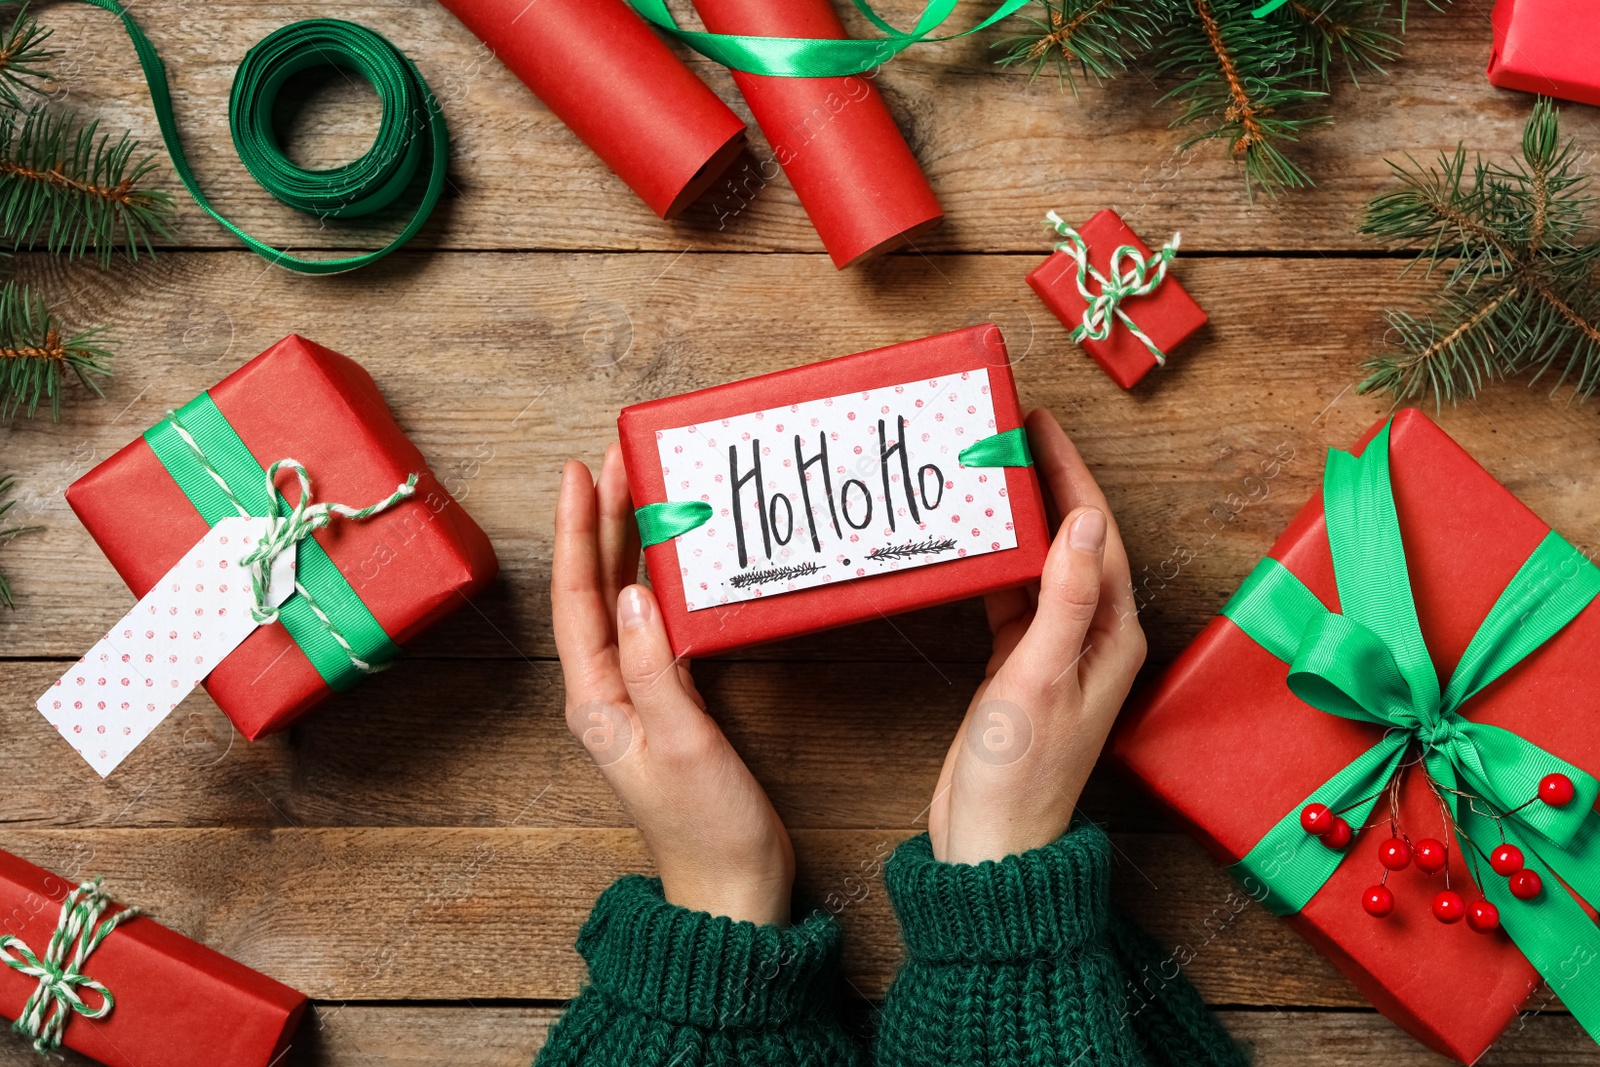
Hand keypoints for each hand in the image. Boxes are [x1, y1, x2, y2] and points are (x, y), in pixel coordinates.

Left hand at [552, 444, 794, 924]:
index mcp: (596, 700)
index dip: (578, 532)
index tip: (578, 475)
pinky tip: (675, 562)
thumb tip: (634, 594)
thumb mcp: (680, 742)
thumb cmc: (706, 827)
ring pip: (624, 602)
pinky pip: (655, 625)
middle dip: (603, 523)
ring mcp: (637, 696)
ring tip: (641, 491)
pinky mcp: (670, 703)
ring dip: (630, 546)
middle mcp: (607, 692)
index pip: (577, 598)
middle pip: (596, 590)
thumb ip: (655, 668)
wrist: (732, 887)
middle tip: (617, 462)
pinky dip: (661, 582)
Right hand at [927, 409, 1146, 864]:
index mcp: (1111, 638)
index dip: (1072, 476)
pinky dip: (994, 565)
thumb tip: (1083, 522)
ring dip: (1019, 521)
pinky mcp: (1019, 667)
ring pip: (1041, 566)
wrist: (992, 843)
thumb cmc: (1019, 774)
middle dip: (1048, 486)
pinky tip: (973, 543)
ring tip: (989, 474)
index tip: (1041, 428)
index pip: (1096, 537)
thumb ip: (1062, 599)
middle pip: (1073, 543)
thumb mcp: (1039, 678)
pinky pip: (1012, 598)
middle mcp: (1092, 639)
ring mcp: (1055, 653)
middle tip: (1010, 436)